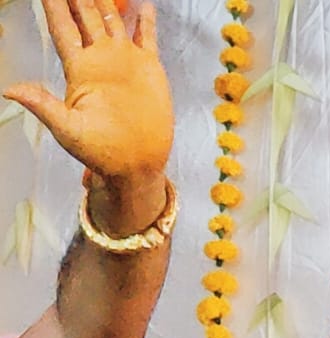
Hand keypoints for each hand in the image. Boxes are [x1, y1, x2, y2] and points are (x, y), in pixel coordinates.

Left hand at [4, 2, 171, 218]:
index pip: (63, 28)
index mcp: (79, 69)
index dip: (54, 7)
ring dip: (106, 1)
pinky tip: (143, 5)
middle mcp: (100, 59)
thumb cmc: (99, 150)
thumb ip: (42, 105)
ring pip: (112, 21)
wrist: (137, 163)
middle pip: (85, 17)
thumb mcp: (67, 129)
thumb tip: (9, 90)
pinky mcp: (149, 69)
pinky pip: (147, 38)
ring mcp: (125, 61)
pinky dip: (146, 21)